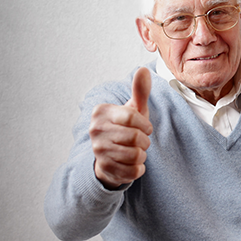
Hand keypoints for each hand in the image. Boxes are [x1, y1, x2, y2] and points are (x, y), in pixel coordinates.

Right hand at [90, 67, 152, 188]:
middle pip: (136, 137)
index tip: (145, 127)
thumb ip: (140, 91)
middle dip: (145, 141)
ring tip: (135, 151)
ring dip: (142, 154)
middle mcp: (94, 130)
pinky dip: (139, 168)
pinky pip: (133, 171)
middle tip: (140, 141)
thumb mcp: (133, 109)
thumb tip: (144, 69)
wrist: (110, 154)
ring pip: (136, 155)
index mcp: (101, 112)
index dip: (145, 124)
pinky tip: (131, 163)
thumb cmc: (125, 127)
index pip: (132, 117)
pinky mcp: (103, 169)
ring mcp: (97, 151)